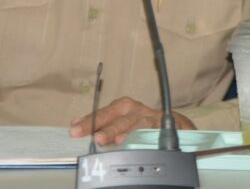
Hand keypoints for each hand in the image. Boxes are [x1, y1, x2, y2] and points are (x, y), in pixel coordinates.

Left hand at [69, 96, 195, 145]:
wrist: (175, 124)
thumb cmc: (142, 123)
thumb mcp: (121, 121)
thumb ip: (101, 124)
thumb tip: (76, 124)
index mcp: (122, 107)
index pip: (102, 114)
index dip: (89, 121)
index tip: (75, 129)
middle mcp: (135, 110)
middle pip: (117, 118)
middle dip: (105, 127)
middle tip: (95, 138)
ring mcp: (150, 118)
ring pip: (135, 124)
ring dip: (123, 132)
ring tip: (113, 141)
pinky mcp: (164, 127)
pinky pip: (154, 131)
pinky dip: (146, 137)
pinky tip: (137, 143)